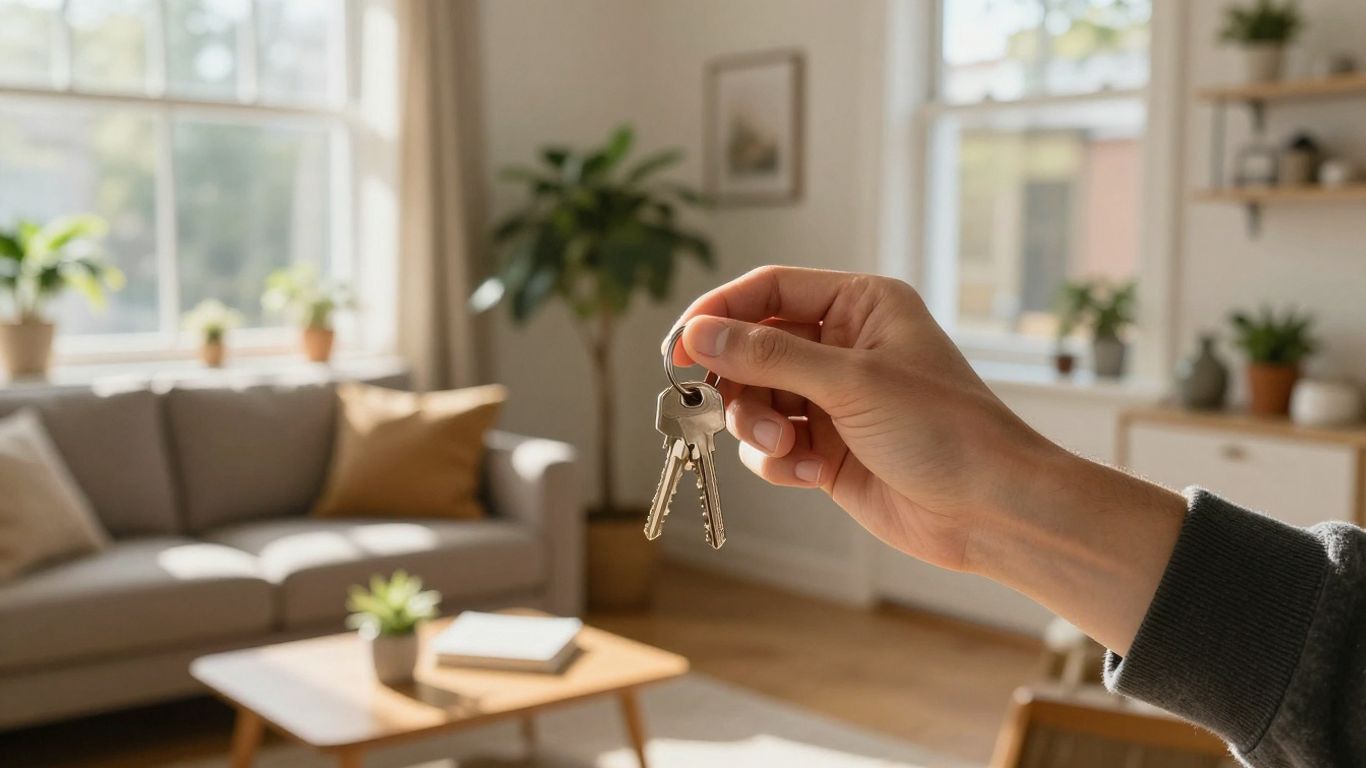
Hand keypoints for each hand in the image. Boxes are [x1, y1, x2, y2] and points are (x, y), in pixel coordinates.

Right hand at [669, 266, 1184, 652]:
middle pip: (752, 347)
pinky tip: (810, 473)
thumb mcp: (850, 381)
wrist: (989, 510)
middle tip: (722, 407)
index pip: (768, 291)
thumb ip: (769, 354)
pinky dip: (777, 460)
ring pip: (755, 399)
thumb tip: (698, 332)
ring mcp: (833, 400)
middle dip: (738, 382)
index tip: (679, 346)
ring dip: (757, 425)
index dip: (719, 314)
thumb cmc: (943, 429)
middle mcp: (843, 347)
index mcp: (860, 305)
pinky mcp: (826, 449)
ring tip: (785, 447)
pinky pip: (770, 445)